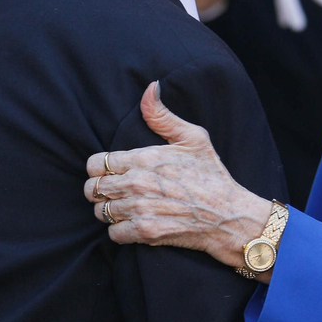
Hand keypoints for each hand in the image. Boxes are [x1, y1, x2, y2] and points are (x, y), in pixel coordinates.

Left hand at [85, 83, 270, 267]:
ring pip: (101, 212)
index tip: (109, 172)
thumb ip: (162, 116)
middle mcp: (137, 183)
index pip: (94, 164)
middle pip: (92, 188)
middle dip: (99, 190)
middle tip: (113, 192)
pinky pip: (114, 234)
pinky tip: (133, 224)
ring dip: (110, 211)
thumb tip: (149, 88)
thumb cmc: (212, 175)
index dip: (97, 168)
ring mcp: (140, 209)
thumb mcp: (193, 138)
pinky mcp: (145, 232)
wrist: (229, 216)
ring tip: (125, 208)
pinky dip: (120, 231)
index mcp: (143, 158)